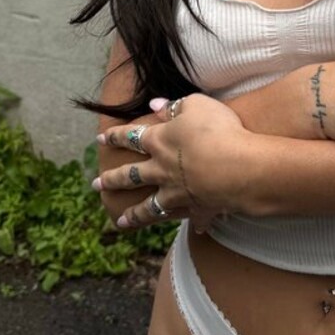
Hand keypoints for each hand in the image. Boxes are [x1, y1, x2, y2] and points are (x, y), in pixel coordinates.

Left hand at [93, 93, 249, 231]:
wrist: (238, 167)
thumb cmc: (217, 130)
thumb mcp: (196, 105)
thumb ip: (174, 105)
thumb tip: (154, 104)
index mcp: (160, 142)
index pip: (130, 137)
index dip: (114, 137)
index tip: (99, 139)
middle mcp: (162, 170)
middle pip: (130, 176)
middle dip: (112, 180)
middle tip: (96, 185)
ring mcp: (178, 193)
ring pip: (150, 207)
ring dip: (134, 215)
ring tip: (120, 222)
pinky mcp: (198, 207)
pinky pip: (194, 218)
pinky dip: (197, 223)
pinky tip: (198, 229)